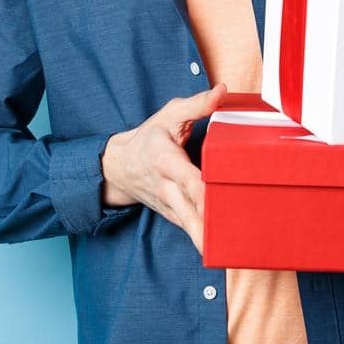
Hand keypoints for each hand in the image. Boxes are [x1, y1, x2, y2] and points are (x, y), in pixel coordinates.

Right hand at [101, 83, 227, 252]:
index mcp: (165, 158)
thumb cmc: (150, 136)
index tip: (215, 196)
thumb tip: (223, 91)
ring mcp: (168, 203)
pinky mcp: (172, 214)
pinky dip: (201, 238)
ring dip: (203, 238)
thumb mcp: (171, 114)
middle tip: (224, 239)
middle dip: (203, 225)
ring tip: (222, 252)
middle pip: (186, 208)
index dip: (201, 187)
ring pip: (187, 224)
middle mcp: (165, 185)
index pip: (185, 175)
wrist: (119, 165)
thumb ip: (197, 104)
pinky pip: (188, 227)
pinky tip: (219, 248)